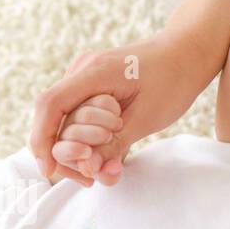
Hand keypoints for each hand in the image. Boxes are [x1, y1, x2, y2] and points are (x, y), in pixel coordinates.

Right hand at [30, 32, 214, 188]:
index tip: (48, 168)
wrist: (187, 50)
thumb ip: (115, 144)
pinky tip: (101, 152)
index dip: (42, 140)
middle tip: (91, 177)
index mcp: (94, 71)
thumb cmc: (174, 79)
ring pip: (63, 118)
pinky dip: (83, 137)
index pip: (50, 105)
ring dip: (76, 146)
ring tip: (103, 167)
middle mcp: (81, 70)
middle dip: (64, 151)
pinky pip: (75, 114)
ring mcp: (83, 75)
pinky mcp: (90, 84)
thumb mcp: (147, 117)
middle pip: (52, 117)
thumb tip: (92, 170)